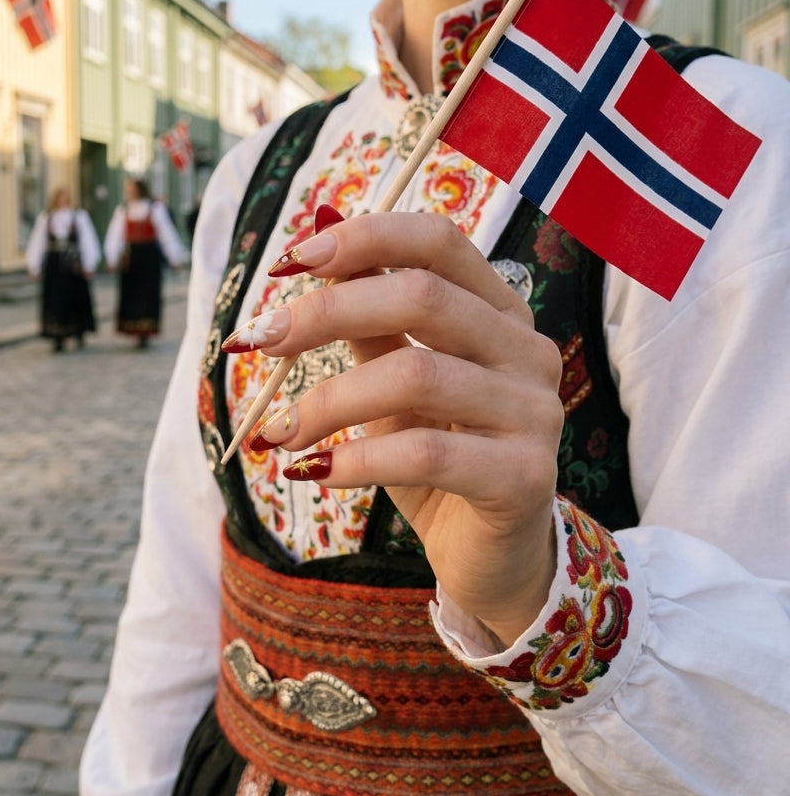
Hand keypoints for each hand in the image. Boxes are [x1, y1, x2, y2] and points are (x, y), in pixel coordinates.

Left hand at [228, 211, 563, 645]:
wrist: (490, 558)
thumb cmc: (437, 461)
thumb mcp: (395, 387)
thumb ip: (368, 327)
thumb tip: (310, 253)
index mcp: (499, 313)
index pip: (439, 241)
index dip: (365, 238)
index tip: (291, 261)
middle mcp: (527, 351)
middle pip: (423, 296)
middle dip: (327, 312)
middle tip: (261, 340)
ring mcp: (534, 412)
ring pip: (417, 375)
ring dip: (329, 399)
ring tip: (279, 430)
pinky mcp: (524, 477)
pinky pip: (426, 453)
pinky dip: (356, 458)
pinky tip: (316, 470)